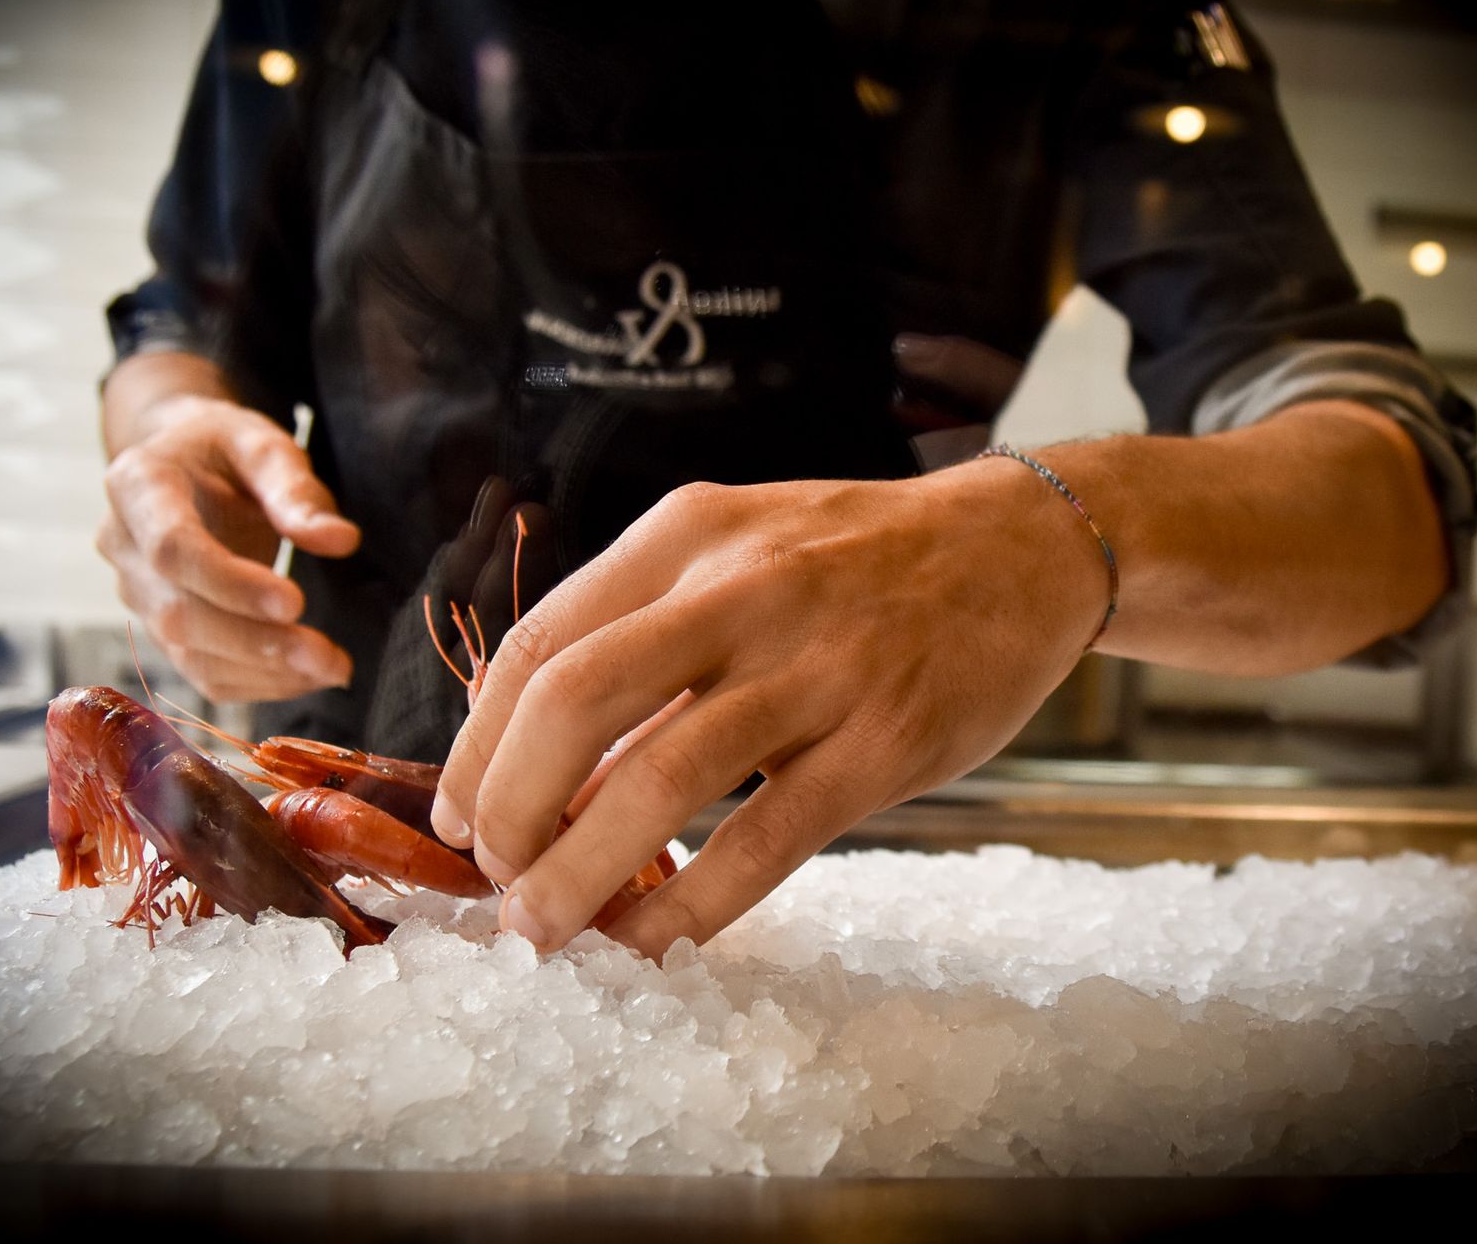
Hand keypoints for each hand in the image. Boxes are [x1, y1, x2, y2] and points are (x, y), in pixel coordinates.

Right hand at [97, 394, 360, 701]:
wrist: (182, 462)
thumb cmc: (224, 448)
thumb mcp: (262, 444)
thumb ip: (296, 489)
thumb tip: (339, 540)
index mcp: (137, 486)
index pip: (172, 549)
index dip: (229, 584)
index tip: (296, 601)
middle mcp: (123, 546)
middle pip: (180, 614)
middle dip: (257, 643)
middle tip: (329, 658)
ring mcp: (136, 593)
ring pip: (189, 654)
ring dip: (264, 672)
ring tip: (332, 669)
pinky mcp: (159, 627)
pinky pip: (201, 671)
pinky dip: (257, 683)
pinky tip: (308, 674)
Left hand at [430, 458, 1108, 957]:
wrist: (1020, 548)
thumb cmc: (856, 561)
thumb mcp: (739, 547)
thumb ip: (646, 628)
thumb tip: (540, 764)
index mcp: (688, 533)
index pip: (540, 644)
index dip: (475, 745)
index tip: (456, 814)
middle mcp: (743, 587)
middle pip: (574, 702)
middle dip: (507, 808)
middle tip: (493, 877)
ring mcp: (820, 665)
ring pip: (661, 781)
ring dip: (578, 873)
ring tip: (544, 930)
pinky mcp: (887, 741)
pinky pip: (765, 841)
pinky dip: (692, 906)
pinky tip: (653, 942)